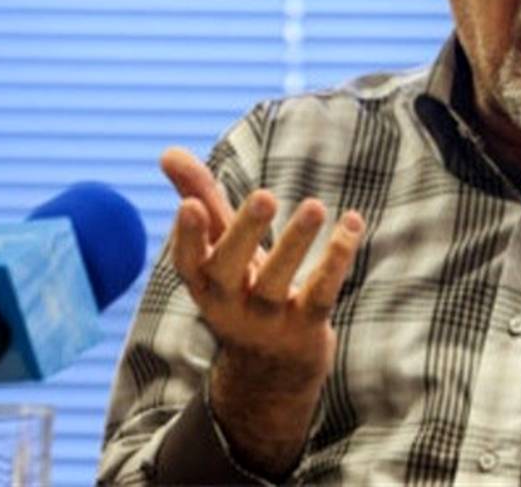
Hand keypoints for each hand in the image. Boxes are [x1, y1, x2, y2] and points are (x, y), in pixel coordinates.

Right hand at [161, 146, 363, 475]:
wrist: (271, 370)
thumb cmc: (242, 287)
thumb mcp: (220, 246)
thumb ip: (199, 197)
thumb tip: (168, 151)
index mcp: (203, 280)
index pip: (187, 260)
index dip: (187, 235)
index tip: (190, 205)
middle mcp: (229, 302)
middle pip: (230, 268)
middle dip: (245, 232)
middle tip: (265, 195)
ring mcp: (267, 318)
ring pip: (278, 282)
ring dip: (296, 243)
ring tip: (314, 206)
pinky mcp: (306, 326)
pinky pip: (321, 293)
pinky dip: (337, 259)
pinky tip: (352, 224)